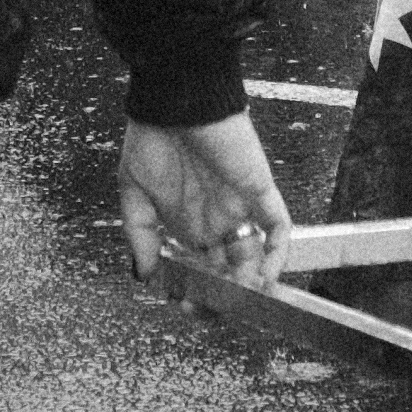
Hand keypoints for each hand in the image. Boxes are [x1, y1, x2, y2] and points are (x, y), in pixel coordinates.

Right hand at [120, 112, 291, 295]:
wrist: (176, 99)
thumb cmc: (152, 135)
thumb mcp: (133, 188)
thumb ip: (139, 232)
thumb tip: (143, 273)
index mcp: (186, 220)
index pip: (198, 268)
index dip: (195, 291)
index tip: (184, 306)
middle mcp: (214, 218)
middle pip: (228, 270)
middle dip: (222, 296)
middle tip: (211, 312)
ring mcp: (239, 206)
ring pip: (254, 255)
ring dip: (251, 283)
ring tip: (241, 304)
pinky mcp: (259, 190)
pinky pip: (278, 225)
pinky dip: (278, 253)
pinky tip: (266, 276)